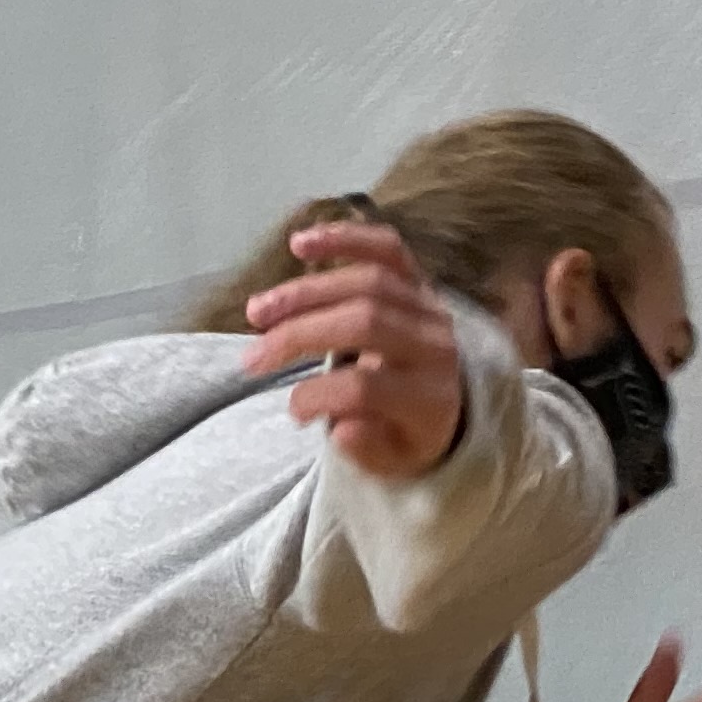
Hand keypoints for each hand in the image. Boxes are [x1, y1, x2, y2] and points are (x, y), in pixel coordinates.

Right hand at [244, 220, 465, 478]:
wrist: (448, 402)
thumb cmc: (408, 435)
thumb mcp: (393, 462)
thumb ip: (369, 449)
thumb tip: (341, 429)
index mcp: (429, 396)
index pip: (369, 386)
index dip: (321, 397)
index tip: (291, 413)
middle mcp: (435, 343)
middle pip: (365, 322)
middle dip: (300, 334)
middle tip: (252, 357)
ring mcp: (428, 305)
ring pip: (367, 281)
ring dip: (304, 292)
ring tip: (256, 312)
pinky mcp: (418, 280)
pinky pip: (387, 249)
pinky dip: (344, 239)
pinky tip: (299, 243)